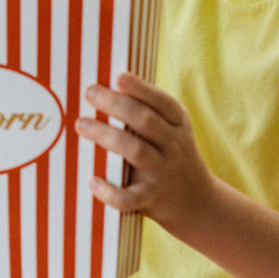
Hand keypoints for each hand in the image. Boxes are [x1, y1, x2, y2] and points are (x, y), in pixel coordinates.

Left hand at [79, 73, 218, 235]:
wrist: (196, 201)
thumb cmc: (171, 154)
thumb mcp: (172, 130)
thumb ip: (147, 112)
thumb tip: (106, 88)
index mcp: (178, 124)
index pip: (163, 102)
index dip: (141, 89)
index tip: (118, 76)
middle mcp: (174, 146)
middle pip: (146, 121)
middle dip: (117, 105)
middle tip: (90, 93)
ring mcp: (163, 173)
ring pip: (136, 151)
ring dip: (107, 136)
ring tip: (81, 124)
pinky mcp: (152, 198)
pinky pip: (130, 198)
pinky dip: (111, 191)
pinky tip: (93, 181)